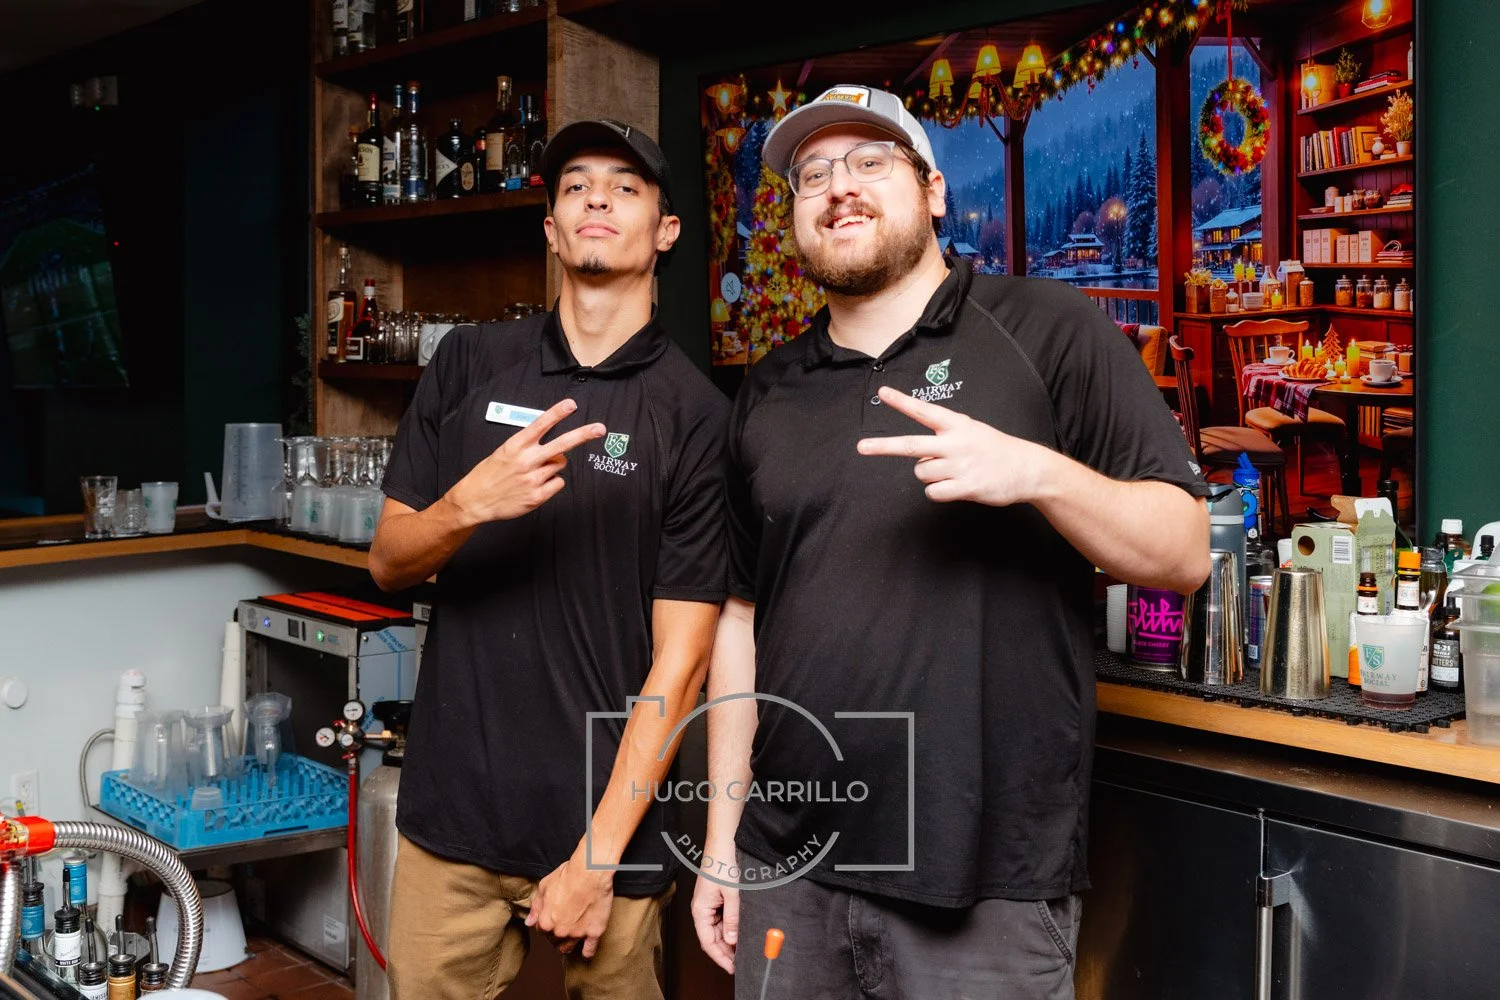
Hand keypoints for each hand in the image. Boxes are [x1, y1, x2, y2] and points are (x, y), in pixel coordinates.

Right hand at [444, 399, 604, 525]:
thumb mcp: (504, 452)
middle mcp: (526, 461)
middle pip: (561, 445)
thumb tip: (558, 452)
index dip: (557, 413)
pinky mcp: (537, 496)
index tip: (571, 404)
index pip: (540, 425)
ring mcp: (533, 479)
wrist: (475, 500)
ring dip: (553, 466)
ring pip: (560, 465)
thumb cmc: (491, 473)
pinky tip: (535, 485)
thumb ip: (530, 448)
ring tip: (533, 472)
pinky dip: (551, 483)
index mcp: (516, 445)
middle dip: (583, 435)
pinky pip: (558, 483)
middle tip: (600, 428)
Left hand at [525, 851, 614, 958]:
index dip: (546, 923)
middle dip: (555, 934)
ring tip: (570, 938)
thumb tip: (528, 922)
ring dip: (567, 945)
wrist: (590, 872)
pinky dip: (586, 952)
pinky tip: (585, 950)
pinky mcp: (594, 932)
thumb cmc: (567, 875)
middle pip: (554, 941)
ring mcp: (578, 934)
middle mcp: (560, 931)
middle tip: (562, 923)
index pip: (541, 930)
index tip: (552, 918)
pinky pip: (589, 950)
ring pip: (568, 948)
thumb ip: (536, 907)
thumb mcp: (544, 886)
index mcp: (545, 921)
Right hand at [691, 858, 739, 974]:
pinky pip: (723, 918)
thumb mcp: (732, 894)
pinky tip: (742, 931)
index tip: (732, 968)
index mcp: (700, 910)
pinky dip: (732, 927)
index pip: (707, 942)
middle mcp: (703, 908)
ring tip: (743, 949)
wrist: (724, 842)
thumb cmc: (722, 863)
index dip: (719, 957)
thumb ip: (732, 918)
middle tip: (741, 961)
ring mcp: (710, 903)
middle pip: (713, 937)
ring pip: (719, 929)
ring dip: (729, 939)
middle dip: (726, 950)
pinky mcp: (718, 897)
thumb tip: (731, 940)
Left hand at [856, 386, 1056, 505]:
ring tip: (952, 472)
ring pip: (921, 473)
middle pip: (911, 445)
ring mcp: (960, 465)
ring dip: (930, 475)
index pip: (924, 410)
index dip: (902, 402)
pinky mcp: (966, 487)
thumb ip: (944, 438)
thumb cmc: (995, 450)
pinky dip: (939, 492)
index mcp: (957, 425)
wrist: (1028, 469)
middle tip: (861, 447)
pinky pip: (933, 492)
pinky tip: (955, 486)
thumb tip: (918, 457)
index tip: (882, 392)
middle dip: (884, 446)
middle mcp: (955, 443)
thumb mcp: (972, 432)